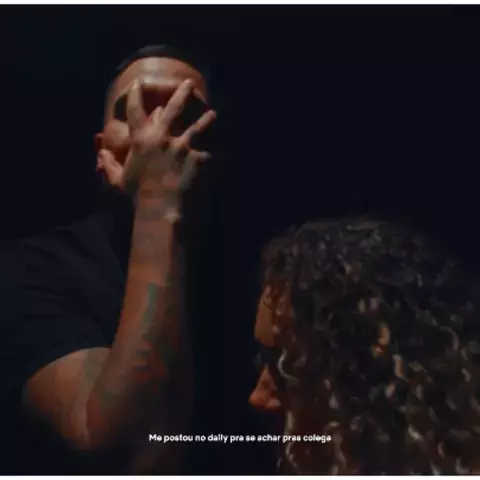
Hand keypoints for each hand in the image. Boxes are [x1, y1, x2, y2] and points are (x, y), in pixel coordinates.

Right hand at [98, 79, 215, 203]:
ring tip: (212, 114)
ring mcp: (183, 146)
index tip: (137, 84)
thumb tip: (100, 152)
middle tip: (188, 83)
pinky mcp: (200, 158)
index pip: (135, 110)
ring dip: (206, 118)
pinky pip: (211, 149)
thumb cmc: (137, 197)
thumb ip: (109, 164)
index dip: (134, 95)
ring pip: (198, 126)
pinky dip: (216, 147)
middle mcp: (163, 137)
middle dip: (181, 93)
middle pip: (173, 108)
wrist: (161, 210)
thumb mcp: (118, 181)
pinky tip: (223, 144)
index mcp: (141, 140)